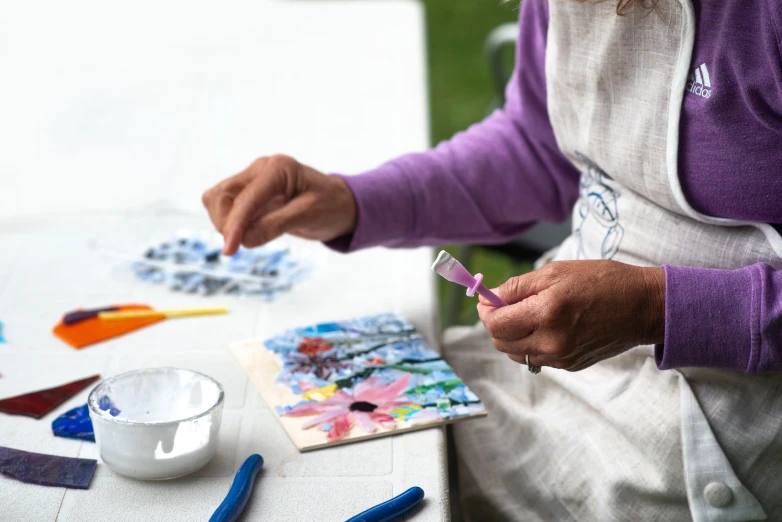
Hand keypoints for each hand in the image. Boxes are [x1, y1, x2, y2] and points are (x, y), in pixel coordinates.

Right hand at [202, 155, 356, 254]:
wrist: (339, 204)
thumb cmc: (330, 206)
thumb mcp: (308, 216)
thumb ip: (276, 225)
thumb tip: (243, 240)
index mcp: (278, 168)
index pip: (245, 198)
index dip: (234, 225)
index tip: (230, 251)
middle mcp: (260, 169)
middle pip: (221, 195)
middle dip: (225, 223)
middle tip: (240, 247)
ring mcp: (252, 179)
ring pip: (217, 199)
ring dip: (223, 222)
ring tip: (247, 238)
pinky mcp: (249, 193)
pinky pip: (225, 206)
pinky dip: (228, 222)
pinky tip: (246, 232)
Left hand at [477, 260, 664, 371]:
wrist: (643, 306)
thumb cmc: (602, 281)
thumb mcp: (556, 272)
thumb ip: (517, 287)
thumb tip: (489, 298)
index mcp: (546, 314)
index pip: (495, 323)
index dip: (485, 310)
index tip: (487, 299)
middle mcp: (551, 341)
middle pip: (500, 341)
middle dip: (496, 322)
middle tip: (506, 305)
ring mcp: (560, 357)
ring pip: (515, 352)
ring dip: (512, 335)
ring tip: (527, 315)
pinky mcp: (569, 365)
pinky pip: (535, 357)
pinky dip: (531, 343)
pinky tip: (545, 326)